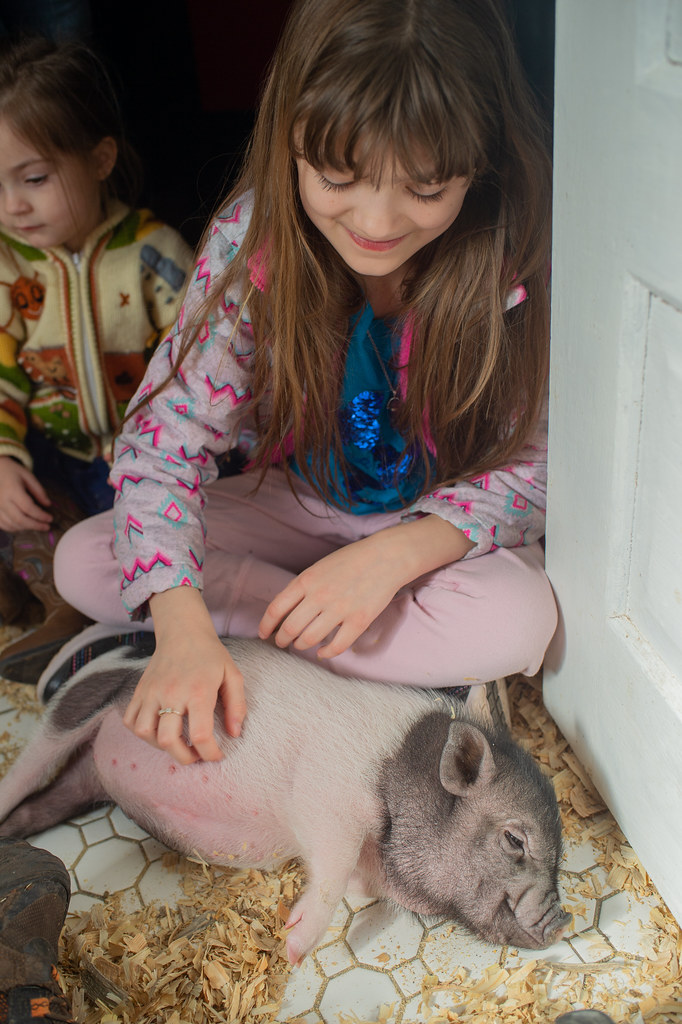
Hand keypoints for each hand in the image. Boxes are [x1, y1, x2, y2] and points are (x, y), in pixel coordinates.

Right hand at [0, 455, 52, 531]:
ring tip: (37, 526)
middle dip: (35, 525)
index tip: (50, 518)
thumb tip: (48, 505)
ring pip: (11, 524)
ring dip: (26, 528)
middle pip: (20, 519)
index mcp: (12, 490)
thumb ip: (39, 491)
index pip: (28, 508)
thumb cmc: (12, 471)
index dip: (40, 515)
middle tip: (47, 526)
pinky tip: (24, 526)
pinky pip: (2, 525)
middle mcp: (1, 501)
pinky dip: (14, 528)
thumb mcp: (28, 476)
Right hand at [122, 588, 246, 764]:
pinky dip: (142, 732)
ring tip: (177, 742)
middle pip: (168, 740)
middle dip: (184, 758)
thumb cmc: (210, 655)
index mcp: (198, 691)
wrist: (183, 631)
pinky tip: (158, 730)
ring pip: (145, 732)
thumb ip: (238, 705)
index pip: (200, 735)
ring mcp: (151, 692)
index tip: (216, 756)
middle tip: (196, 755)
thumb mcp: (232, 675)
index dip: (210, 754)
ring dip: (161, 746)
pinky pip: (130, 721)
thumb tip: (235, 733)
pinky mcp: (139, 690)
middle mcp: (172, 693)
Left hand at [258, 515, 474, 658]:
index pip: (277, 609)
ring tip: (301, 645)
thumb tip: (286, 610)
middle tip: (282, 643)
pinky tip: (323, 652)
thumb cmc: (352, 560)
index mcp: (307, 580)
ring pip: (310, 639)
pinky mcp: (359, 620)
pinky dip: (326, 653)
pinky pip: (337, 646)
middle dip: (282, 640)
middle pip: (290, 628)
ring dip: (302, 646)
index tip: (264, 634)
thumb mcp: (319, 567)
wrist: (386, 556)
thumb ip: (302, 587)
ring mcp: (340, 609)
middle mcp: (320, 596)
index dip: (266, 625)